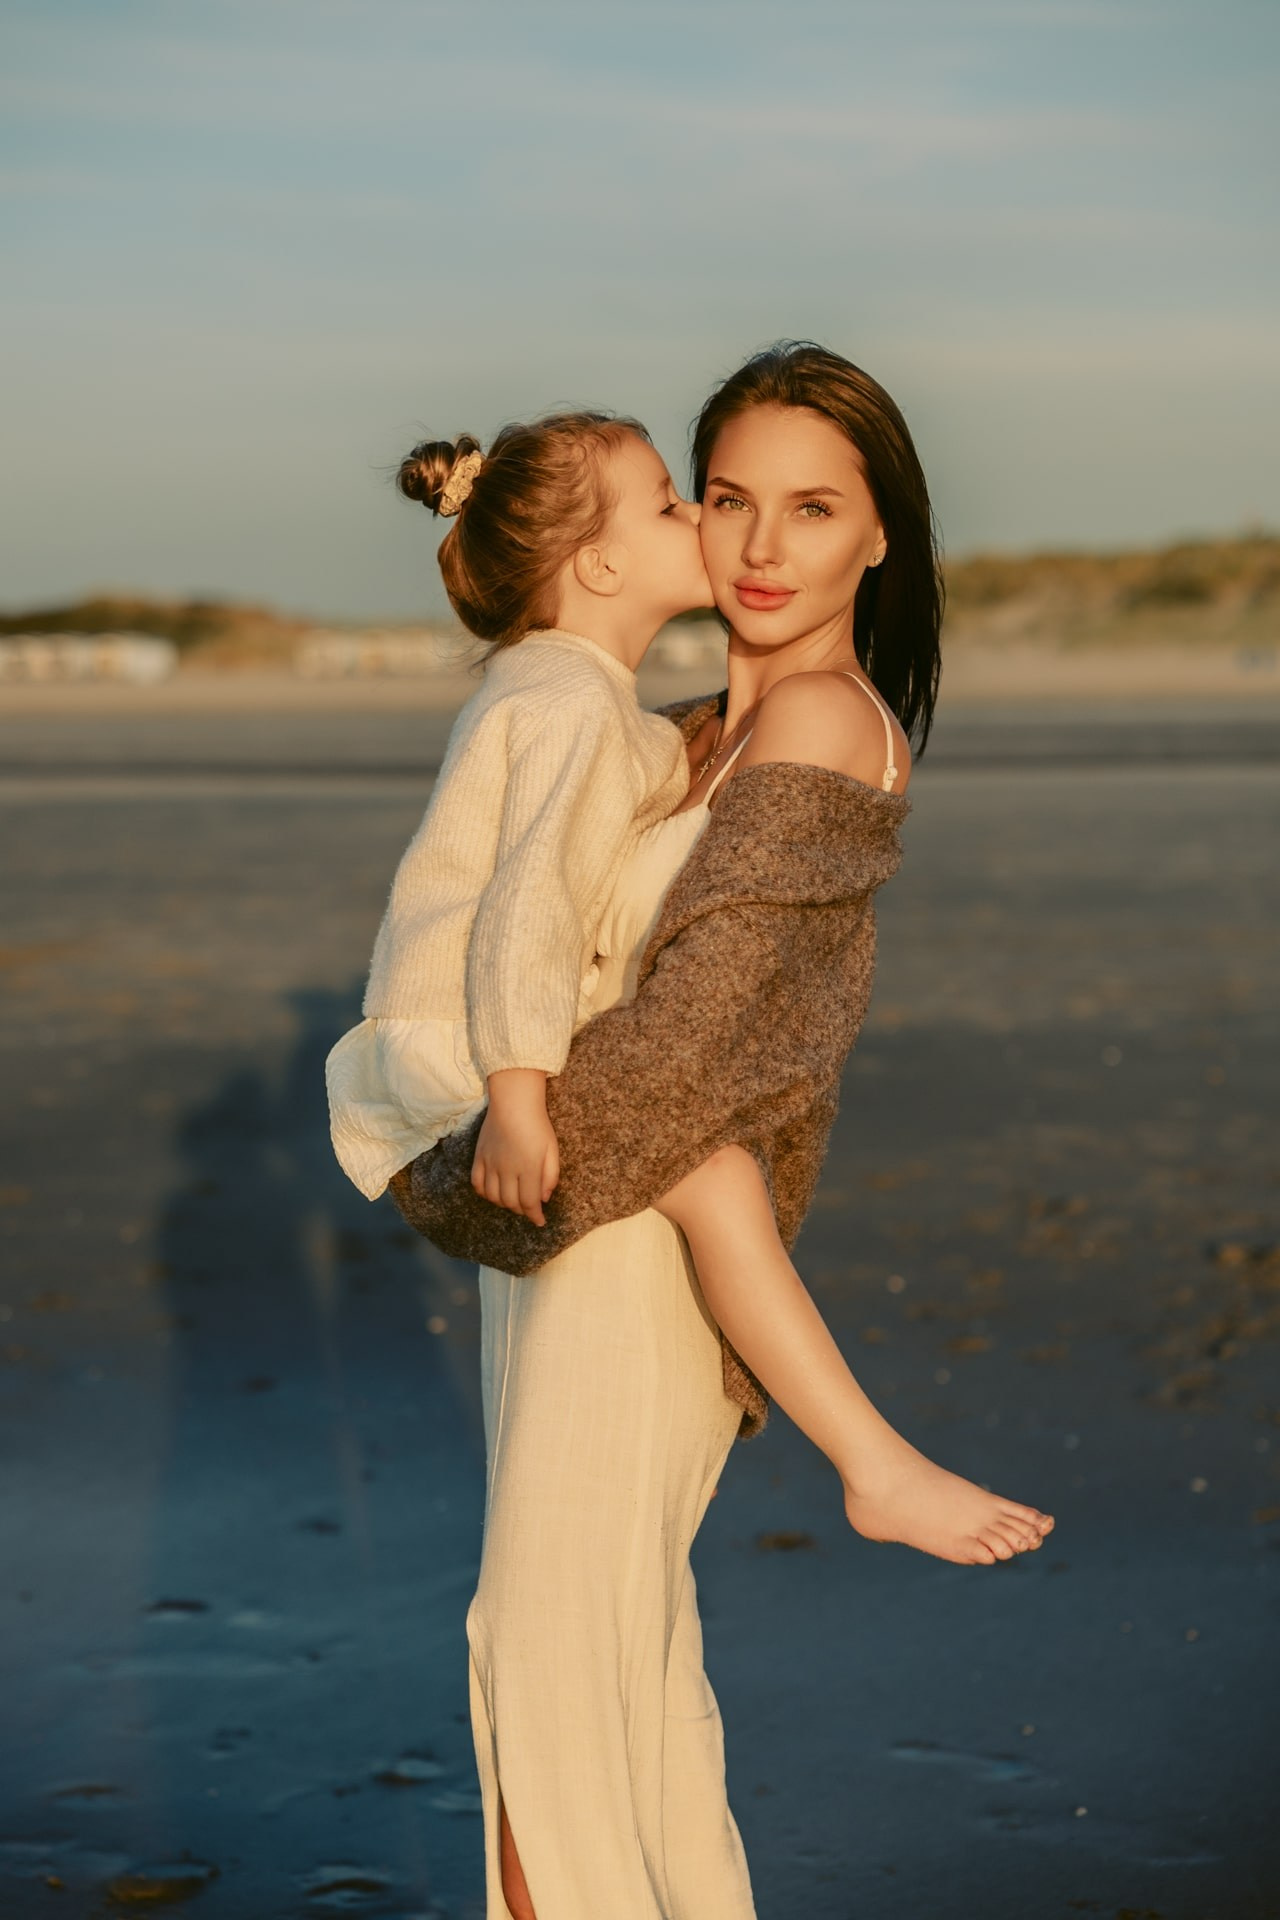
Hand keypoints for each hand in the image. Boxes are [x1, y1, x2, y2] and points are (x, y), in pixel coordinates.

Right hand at [471, 1069, 559, 1225]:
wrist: (514, 1101)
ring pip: (493, 1196)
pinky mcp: (479, 1157)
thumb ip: (550, 1176)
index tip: (540, 1222)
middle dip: (522, 1210)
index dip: (535, 1216)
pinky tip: (494, 1192)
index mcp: (528, 1168)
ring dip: (504, 1204)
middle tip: (529, 1208)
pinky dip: (485, 1193)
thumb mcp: (552, 1149)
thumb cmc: (537, 1124)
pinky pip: (477, 1183)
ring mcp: (490, 1163)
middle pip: (511, 1202)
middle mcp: (507, 1169)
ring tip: (513, 1200)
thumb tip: (544, 1198)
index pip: (530, 1202)